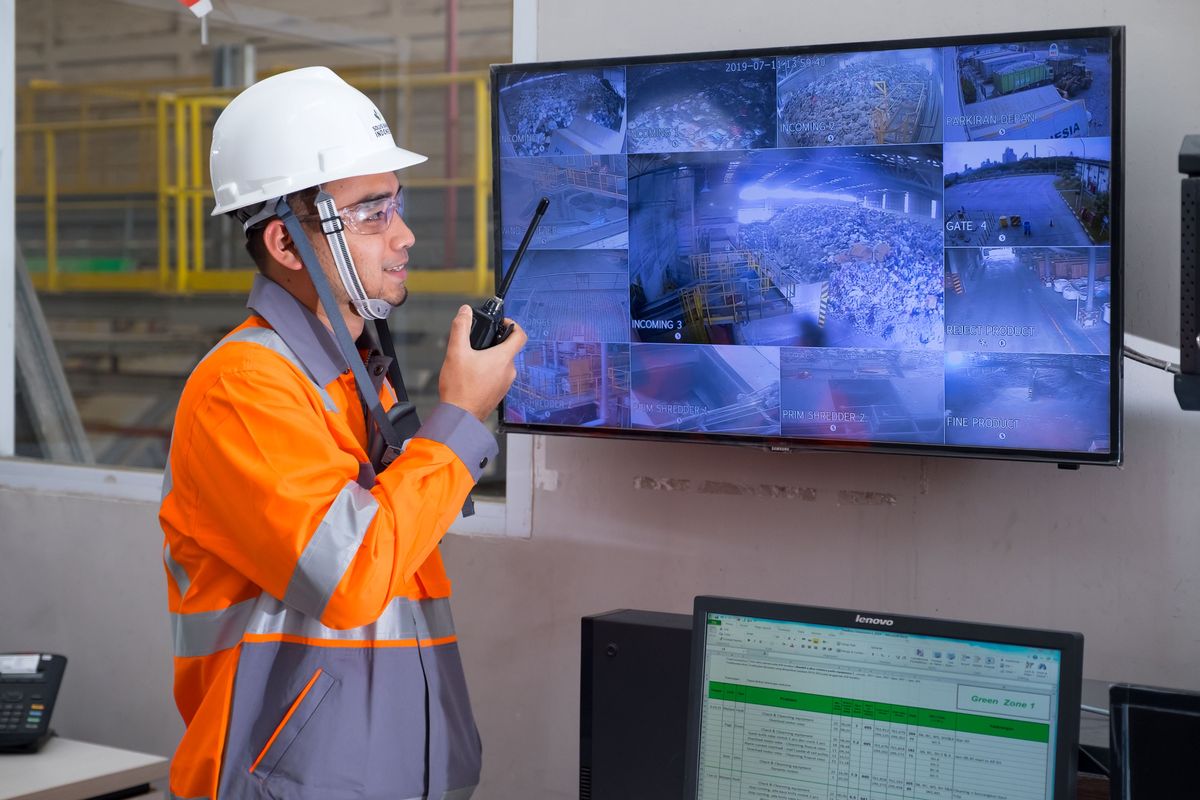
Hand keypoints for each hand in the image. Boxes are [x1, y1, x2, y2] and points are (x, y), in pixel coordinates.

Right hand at [439, 305, 526, 420]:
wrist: (459, 416)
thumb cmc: (459, 389)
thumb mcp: (456, 352)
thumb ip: (460, 328)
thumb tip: (465, 312)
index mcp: (503, 358)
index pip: (520, 335)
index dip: (512, 324)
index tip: (501, 323)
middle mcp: (509, 371)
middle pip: (508, 349)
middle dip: (494, 343)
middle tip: (477, 343)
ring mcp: (505, 384)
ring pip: (502, 364)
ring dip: (490, 358)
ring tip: (472, 360)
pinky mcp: (499, 393)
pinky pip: (497, 377)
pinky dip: (488, 372)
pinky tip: (472, 375)